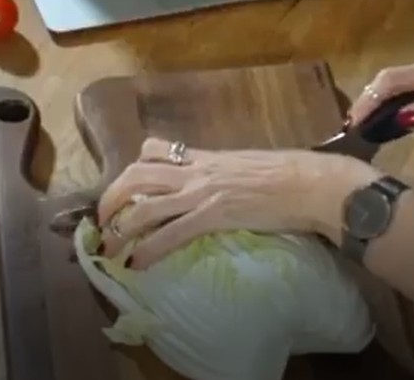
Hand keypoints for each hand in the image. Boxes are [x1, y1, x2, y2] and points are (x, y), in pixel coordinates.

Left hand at [96, 138, 378, 269]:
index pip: (155, 148)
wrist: (309, 183)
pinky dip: (148, 250)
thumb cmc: (288, 174)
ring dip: (120, 228)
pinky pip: (170, 233)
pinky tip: (137, 264)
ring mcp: (202, 192)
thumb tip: (220, 182)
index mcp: (205, 156)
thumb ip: (224, 170)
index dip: (134, 165)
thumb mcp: (245, 164)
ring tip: (110, 247)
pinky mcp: (212, 216)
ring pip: (144, 205)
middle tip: (104, 220)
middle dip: (112, 197)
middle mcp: (196, 170)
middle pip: (136, 174)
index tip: (127, 186)